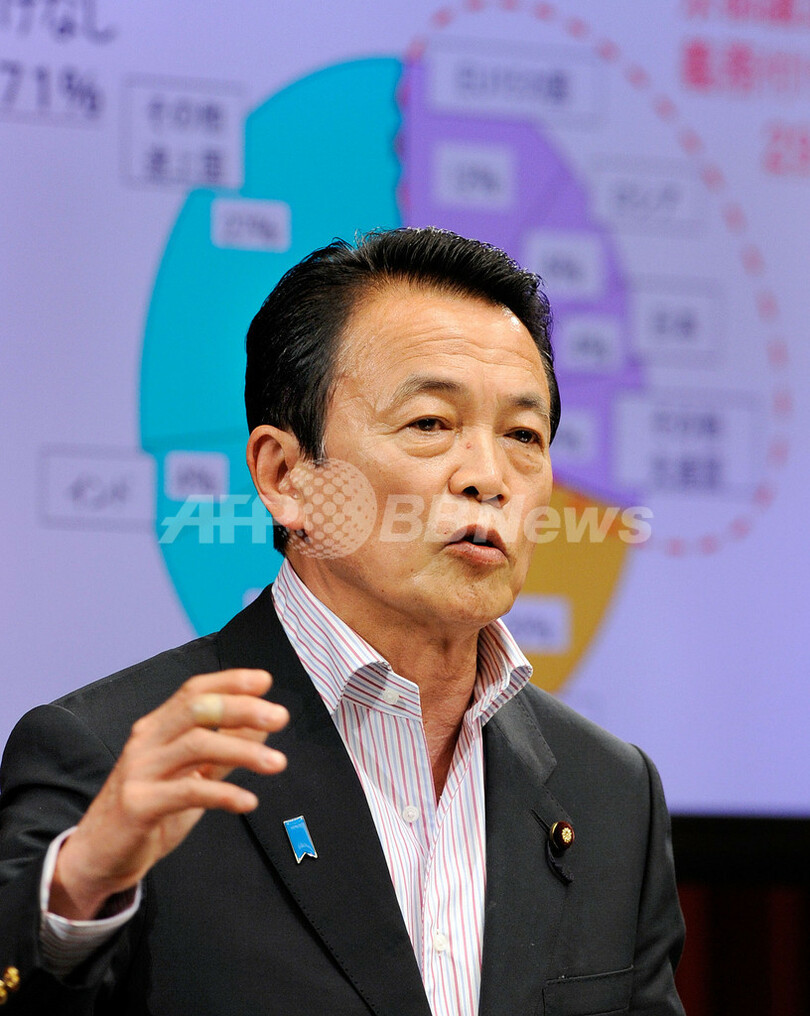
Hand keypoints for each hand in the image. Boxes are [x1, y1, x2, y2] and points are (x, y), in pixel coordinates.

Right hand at [49, 669, 287, 920]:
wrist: (100, 856)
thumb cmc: (151, 809)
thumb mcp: (193, 774)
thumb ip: (225, 747)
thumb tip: (262, 722)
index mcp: (157, 727)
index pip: (194, 690)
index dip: (230, 681)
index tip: (265, 681)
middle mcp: (146, 741)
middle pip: (196, 709)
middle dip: (241, 707)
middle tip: (280, 716)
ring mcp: (139, 771)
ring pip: (196, 745)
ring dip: (243, 751)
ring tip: (277, 763)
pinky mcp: (138, 805)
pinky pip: (187, 792)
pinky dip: (223, 794)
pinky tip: (249, 801)